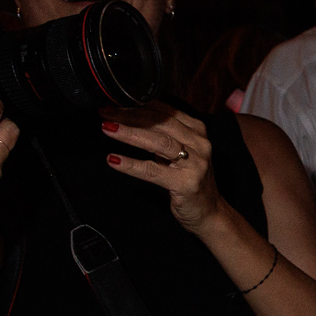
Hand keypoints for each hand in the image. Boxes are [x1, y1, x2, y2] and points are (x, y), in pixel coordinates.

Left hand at [101, 106, 223, 232]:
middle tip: (106, 113)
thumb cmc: (189, 179)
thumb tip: (129, 115)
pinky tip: (113, 159)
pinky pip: (153, 171)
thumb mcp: (179, 151)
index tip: (114, 103)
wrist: (209, 212)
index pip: (165, 111)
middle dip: (131, 116)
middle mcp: (199, 144)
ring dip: (130, 133)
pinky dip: (131, 165)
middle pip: (162, 123)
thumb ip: (162, 134)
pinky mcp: (186, 184)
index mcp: (197, 131)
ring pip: (159, 142)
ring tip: (107, 128)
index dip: (138, 105)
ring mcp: (195, 164)